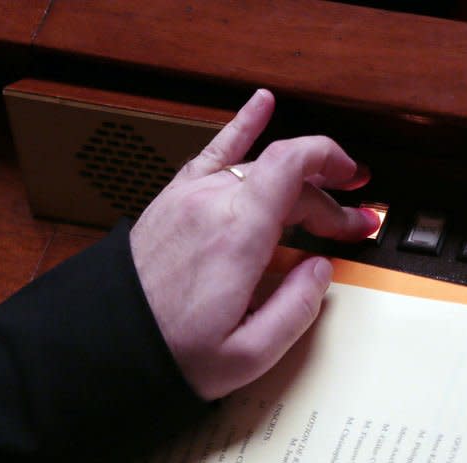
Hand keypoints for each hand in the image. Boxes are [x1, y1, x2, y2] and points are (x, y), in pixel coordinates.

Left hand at [130, 89, 378, 399]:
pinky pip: (214, 151)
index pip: (294, 166)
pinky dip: (241, 126)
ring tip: (325, 183)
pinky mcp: (173, 201)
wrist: (110, 344)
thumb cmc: (174, 351)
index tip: (356, 189)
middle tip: (348, 225)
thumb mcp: (249, 354)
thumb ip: (297, 308)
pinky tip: (260, 105)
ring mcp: (189, 197)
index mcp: (237, 235)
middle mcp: (212, 204)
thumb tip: (321, 269)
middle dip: (325, 196)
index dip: (334, 166)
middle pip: (283, 173)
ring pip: (257, 166)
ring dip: (297, 175)